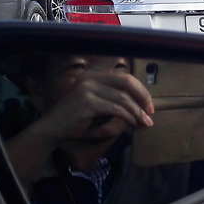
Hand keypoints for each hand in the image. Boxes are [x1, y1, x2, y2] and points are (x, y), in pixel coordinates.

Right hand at [39, 68, 154, 143]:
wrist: (53, 129)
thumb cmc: (79, 118)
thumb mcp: (100, 105)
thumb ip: (117, 101)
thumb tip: (144, 108)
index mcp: (94, 75)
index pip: (125, 78)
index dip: (141, 91)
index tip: (149, 105)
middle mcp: (90, 78)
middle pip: (127, 82)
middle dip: (143, 98)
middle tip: (150, 113)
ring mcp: (88, 89)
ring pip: (123, 98)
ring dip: (138, 112)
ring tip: (145, 123)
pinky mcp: (87, 103)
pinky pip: (116, 109)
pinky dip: (129, 117)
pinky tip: (133, 125)